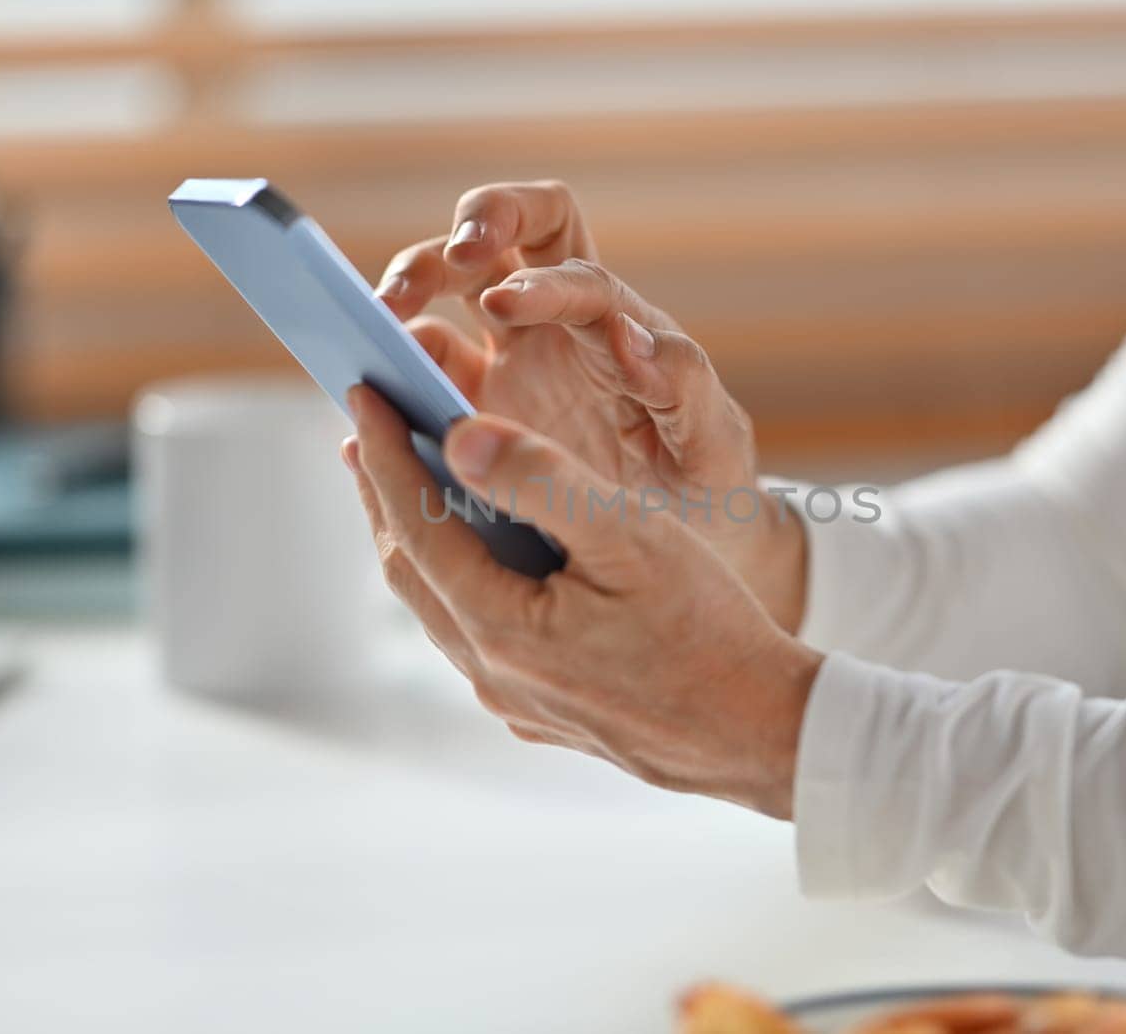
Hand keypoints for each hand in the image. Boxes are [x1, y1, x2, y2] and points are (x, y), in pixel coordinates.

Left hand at [341, 384, 822, 818]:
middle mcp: (494, 673)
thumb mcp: (629, 535)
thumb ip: (541, 481)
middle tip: (370, 429)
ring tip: (414, 481)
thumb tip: (458, 439)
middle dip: (385, 495)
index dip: (386, 453)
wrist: (760, 733)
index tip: (365, 393)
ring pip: (442, 607)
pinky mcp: (542, 713)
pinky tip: (484, 556)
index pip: (416, 525)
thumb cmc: (707, 629)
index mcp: (504, 628)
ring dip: (422, 539)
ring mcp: (515, 700)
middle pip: (412, 570)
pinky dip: (463, 580)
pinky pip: (478, 636)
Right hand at [376, 180, 805, 630]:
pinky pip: (422, 363)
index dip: (539, 281)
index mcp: (619, 326)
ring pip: (453, 288)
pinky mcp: (474, 405)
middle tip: (437, 268)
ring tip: (375, 320)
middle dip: (472, 228)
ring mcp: (511, 361)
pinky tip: (370, 391)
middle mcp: (562, 327)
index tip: (504, 308)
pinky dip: (393, 361)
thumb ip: (685, 387)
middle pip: (511, 234)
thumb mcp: (715, 446)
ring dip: (413, 284)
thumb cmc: (707, 491)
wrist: (685, 550)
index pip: (576, 269)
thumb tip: (634, 336)